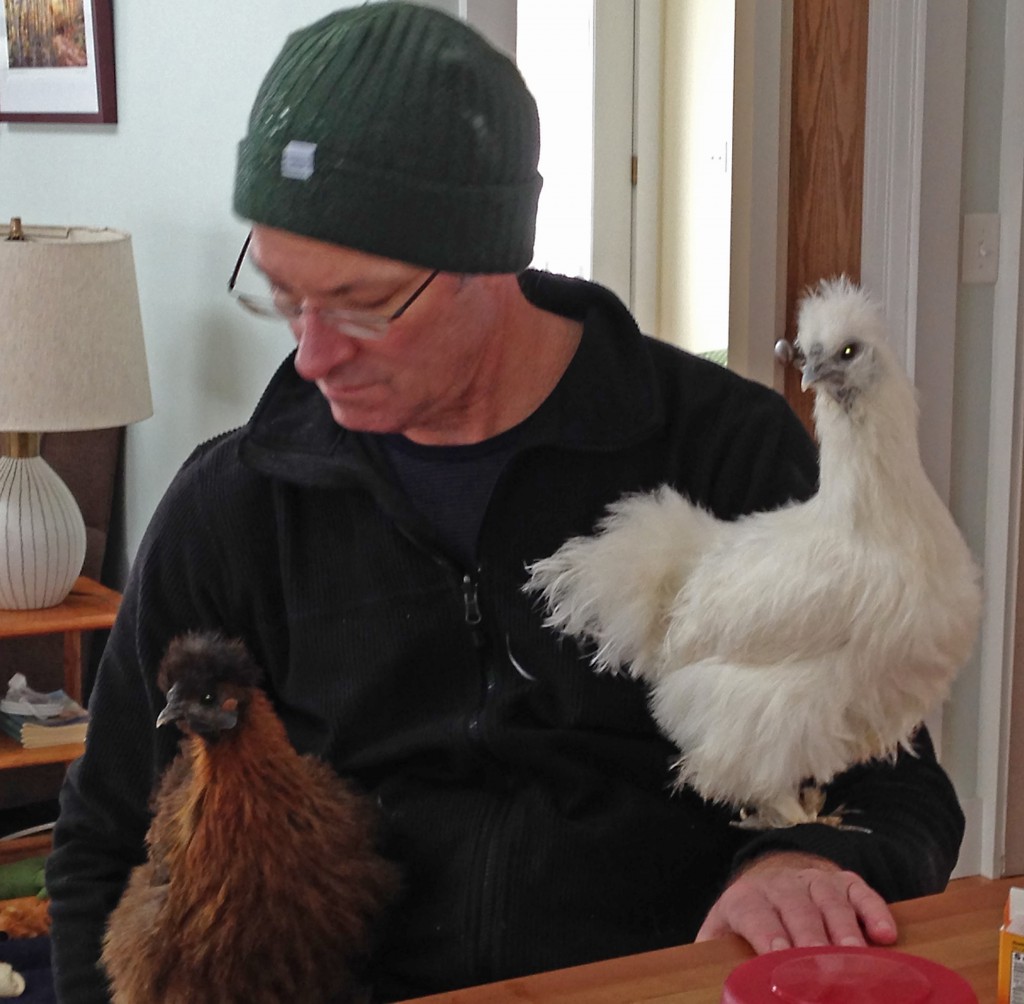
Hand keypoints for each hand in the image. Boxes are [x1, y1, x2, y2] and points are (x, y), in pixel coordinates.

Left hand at [696, 851, 897, 953]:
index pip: (755, 913)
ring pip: (830, 901)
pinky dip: (874, 910)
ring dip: (845, 929)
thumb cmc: (749, 917)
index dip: (767, 933)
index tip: (779, 955)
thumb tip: (715, 987)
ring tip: (857, 958)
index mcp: (747, 898)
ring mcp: (814, 881)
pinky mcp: (843, 882)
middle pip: (797, 908)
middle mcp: (781, 885)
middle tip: (823, 965)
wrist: (772, 874)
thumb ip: (715, 953)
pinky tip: (884, 934)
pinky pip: (860, 892)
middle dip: (810, 937)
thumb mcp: (723, 930)